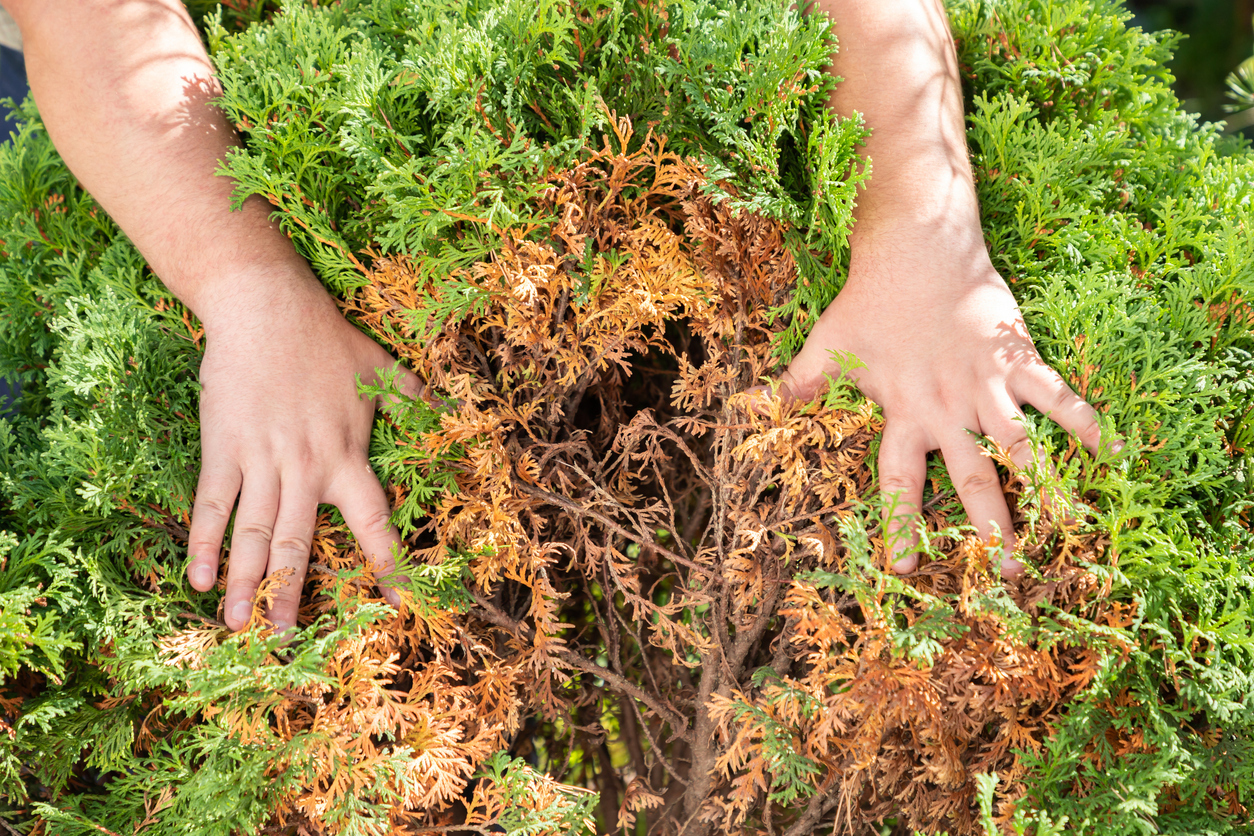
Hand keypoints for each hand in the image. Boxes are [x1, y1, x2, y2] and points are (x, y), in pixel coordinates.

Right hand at [184, 268, 418, 630]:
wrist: (266, 307)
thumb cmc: (326, 337)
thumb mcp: (383, 368)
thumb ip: (414, 399)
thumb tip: (450, 412)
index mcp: (349, 457)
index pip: (375, 522)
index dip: (389, 565)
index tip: (398, 606)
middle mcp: (307, 469)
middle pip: (298, 543)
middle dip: (291, 594)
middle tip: (286, 642)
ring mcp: (262, 461)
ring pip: (252, 534)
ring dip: (245, 583)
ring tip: (238, 626)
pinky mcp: (223, 448)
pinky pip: (213, 504)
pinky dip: (203, 542)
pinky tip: (197, 579)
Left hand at [776, 230, 1106, 576]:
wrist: (918, 247)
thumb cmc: (869, 300)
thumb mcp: (828, 345)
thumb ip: (799, 383)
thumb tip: (753, 407)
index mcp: (902, 412)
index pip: (899, 481)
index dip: (902, 524)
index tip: (907, 566)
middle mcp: (947, 408)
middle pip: (972, 479)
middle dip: (990, 528)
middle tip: (1007, 575)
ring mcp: (986, 386)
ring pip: (1022, 448)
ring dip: (1044, 491)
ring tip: (1067, 534)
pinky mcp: (1017, 359)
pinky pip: (1058, 397)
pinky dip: (1087, 424)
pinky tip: (1116, 457)